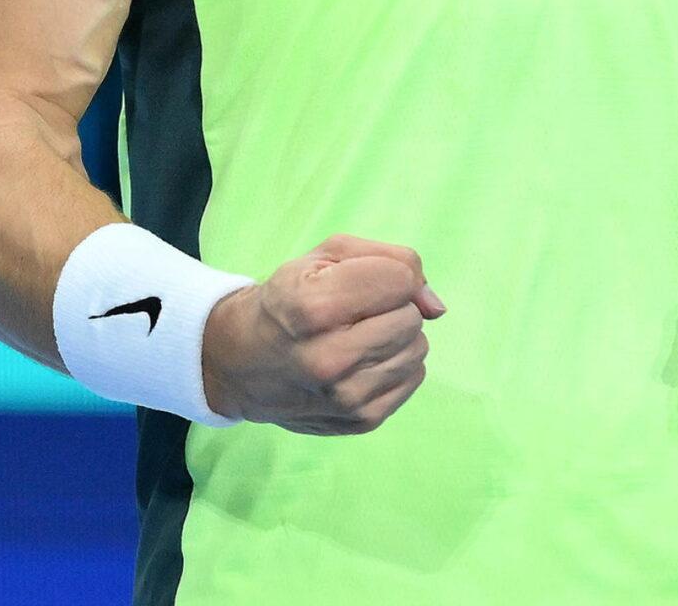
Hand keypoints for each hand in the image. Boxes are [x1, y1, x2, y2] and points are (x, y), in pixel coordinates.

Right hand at [201, 233, 446, 433]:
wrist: (241, 363)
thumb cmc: (289, 300)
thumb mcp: (326, 258)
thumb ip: (391, 260)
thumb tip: (436, 307)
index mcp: (314, 308)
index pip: (400, 279)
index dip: (387, 273)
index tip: (360, 281)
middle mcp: (329, 358)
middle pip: (410, 317)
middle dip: (391, 306)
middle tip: (354, 313)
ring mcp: (346, 396)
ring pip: (418, 348)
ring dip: (395, 336)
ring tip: (357, 336)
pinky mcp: (361, 420)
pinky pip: (414, 376)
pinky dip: (396, 363)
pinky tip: (362, 361)